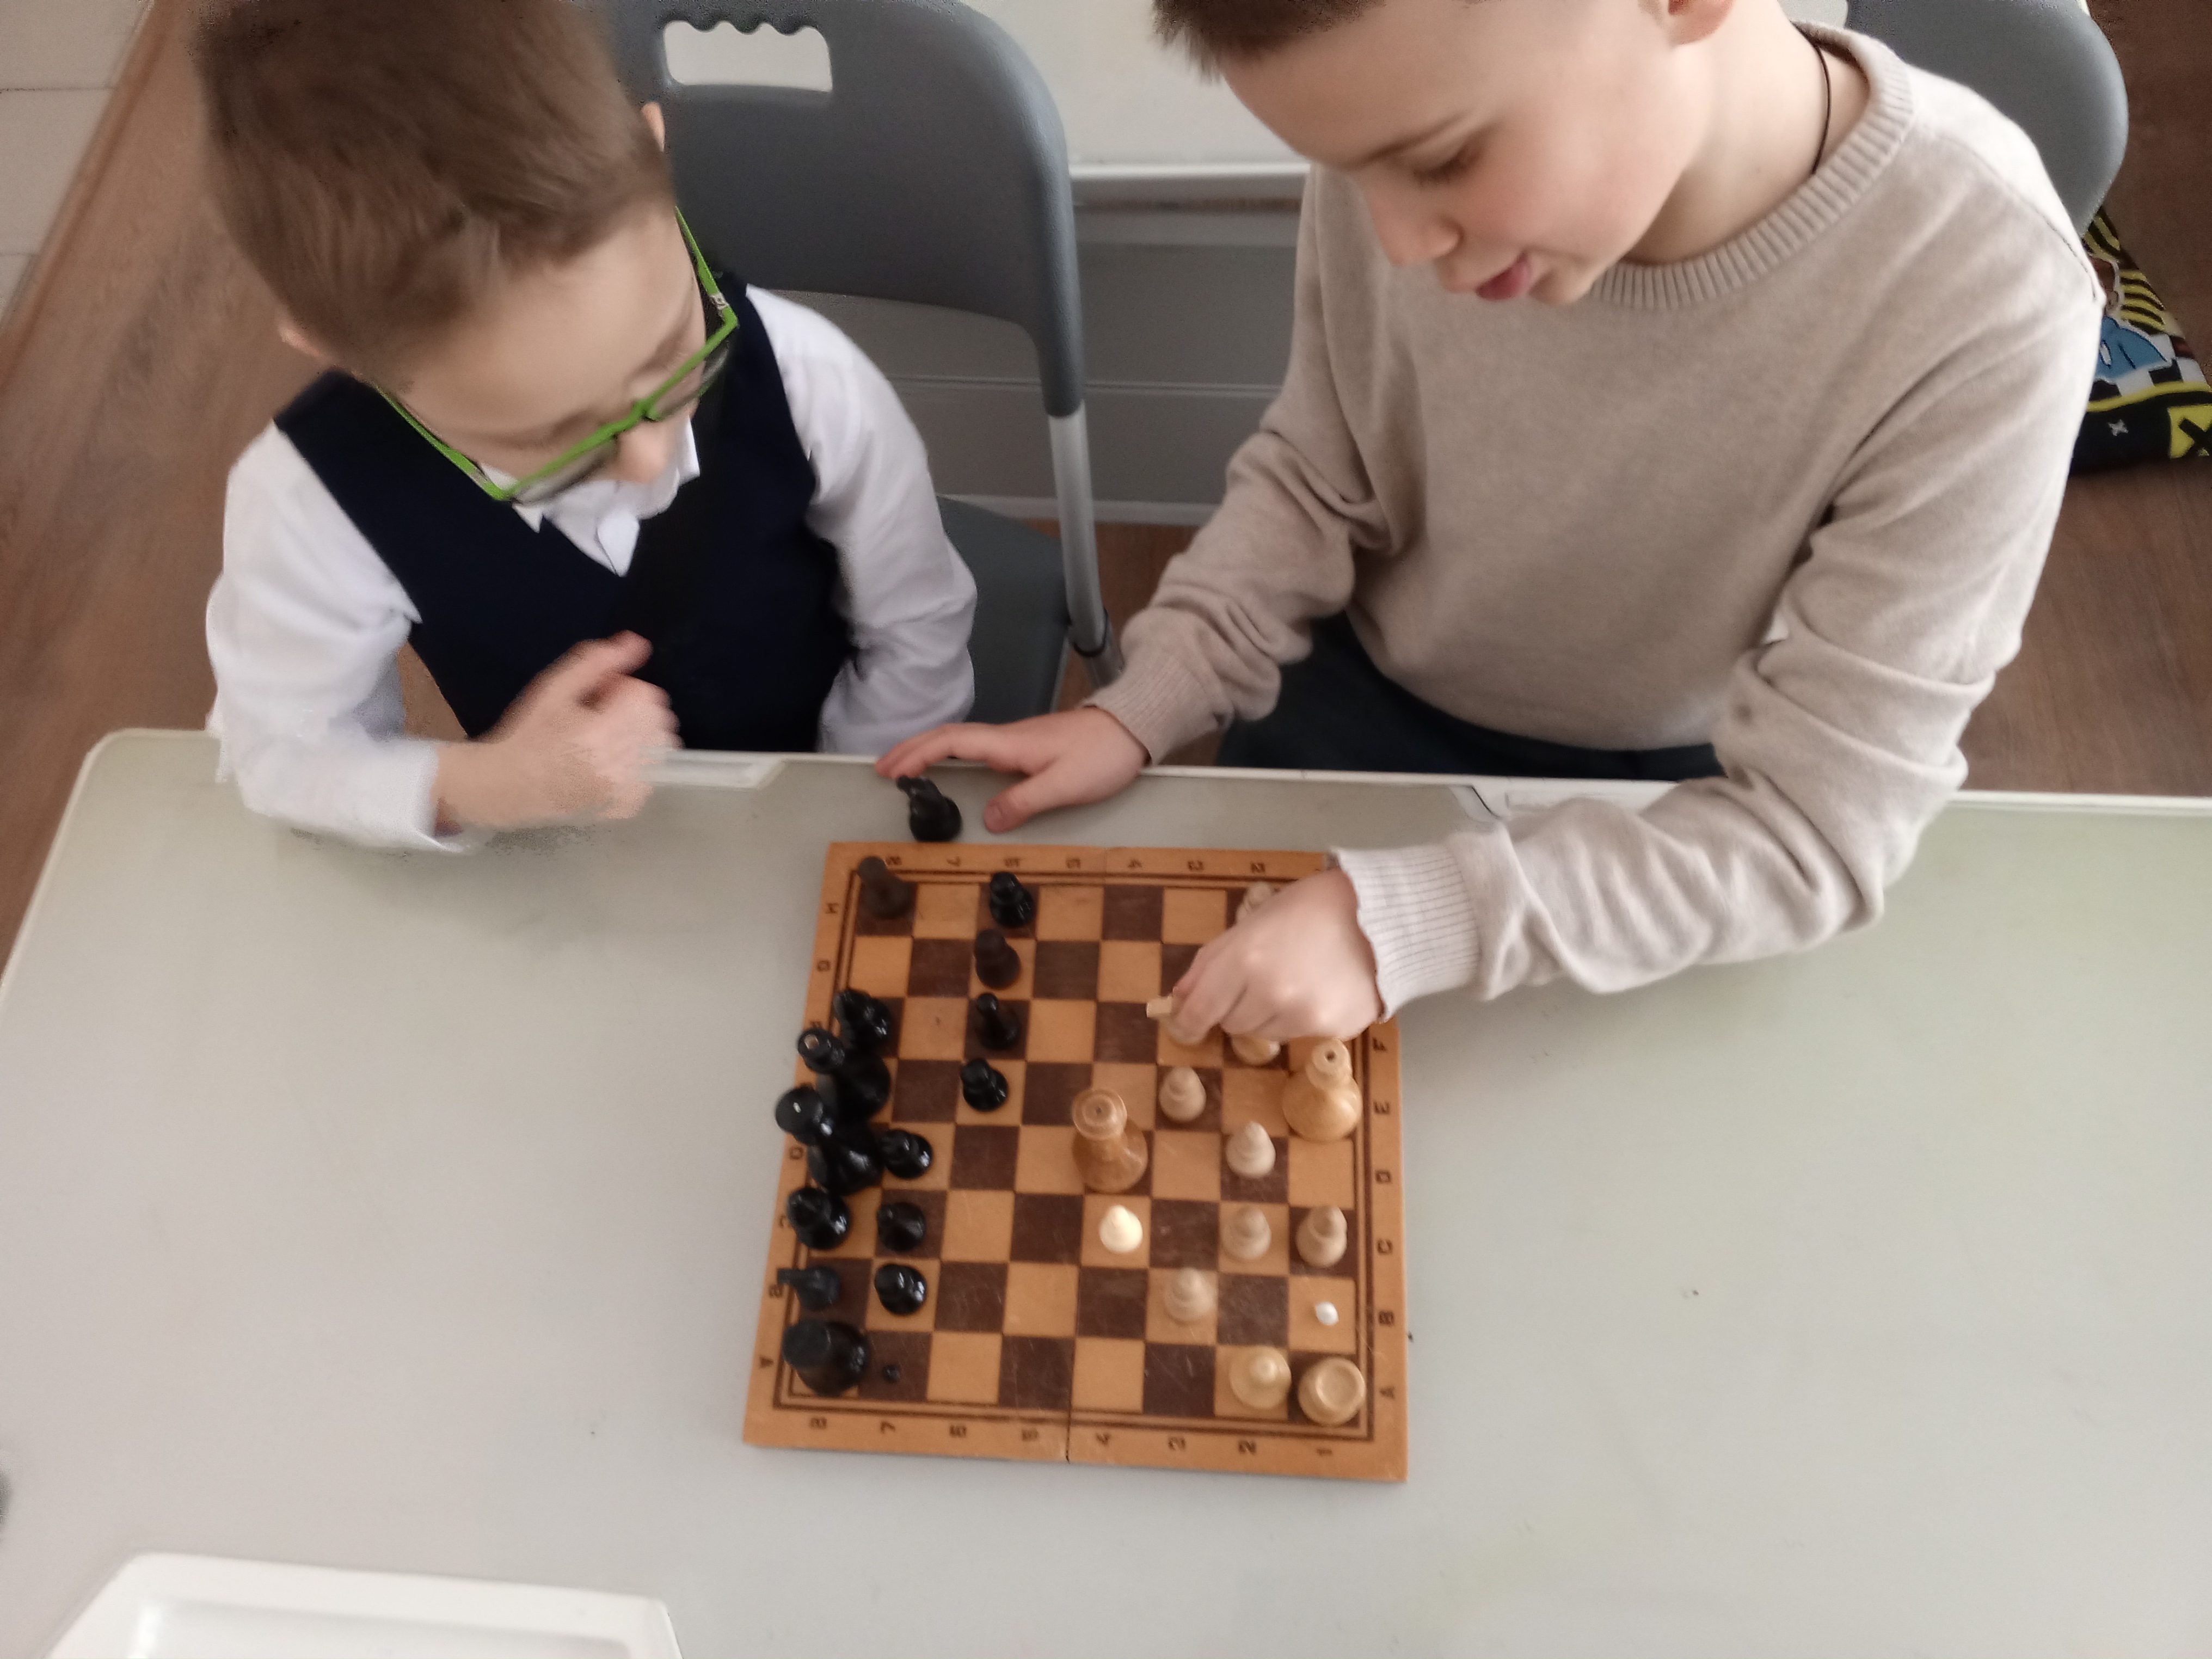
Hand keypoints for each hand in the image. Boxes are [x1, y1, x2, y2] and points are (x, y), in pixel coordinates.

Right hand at [435, 633, 676, 830]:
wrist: (506, 787)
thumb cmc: (527, 734)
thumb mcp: (553, 688)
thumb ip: (595, 662)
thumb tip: (637, 642)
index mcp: (599, 732)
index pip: (646, 695)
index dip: (623, 688)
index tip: (598, 695)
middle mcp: (617, 764)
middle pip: (659, 719)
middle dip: (634, 710)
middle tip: (598, 717)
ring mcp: (624, 790)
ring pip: (661, 746)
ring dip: (640, 734)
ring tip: (604, 739)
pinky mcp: (625, 807)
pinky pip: (653, 773)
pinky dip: (638, 764)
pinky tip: (608, 762)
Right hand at [876, 707, 1147, 832]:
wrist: (1133, 728)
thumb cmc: (1102, 756)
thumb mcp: (1064, 784)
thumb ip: (1025, 801)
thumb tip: (988, 820)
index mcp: (1009, 744)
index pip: (951, 742)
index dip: (917, 754)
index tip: (889, 768)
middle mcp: (1007, 737)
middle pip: (948, 736)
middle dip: (912, 750)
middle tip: (882, 768)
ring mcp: (1016, 740)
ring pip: (961, 740)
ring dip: (929, 751)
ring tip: (905, 768)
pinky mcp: (1027, 746)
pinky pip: (977, 747)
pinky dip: (952, 754)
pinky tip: (951, 767)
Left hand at [1168, 869, 1381, 1041]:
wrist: (1378, 918)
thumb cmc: (1308, 910)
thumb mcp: (1252, 923)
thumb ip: (1211, 961)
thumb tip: (1180, 997)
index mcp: (1244, 959)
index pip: (1200, 1010)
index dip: (1188, 1021)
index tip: (1186, 1025)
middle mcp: (1270, 993)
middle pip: (1231, 1024)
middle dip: (1237, 1006)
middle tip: (1260, 980)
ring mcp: (1302, 1016)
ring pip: (1264, 1033)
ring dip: (1268, 1015)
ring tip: (1294, 981)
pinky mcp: (1330, 1029)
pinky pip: (1298, 1034)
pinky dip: (1300, 1019)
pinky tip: (1318, 991)